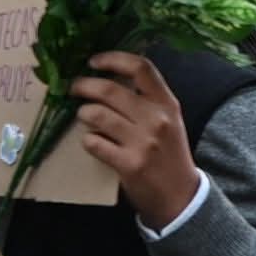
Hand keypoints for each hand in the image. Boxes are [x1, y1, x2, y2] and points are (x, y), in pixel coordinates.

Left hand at [71, 52, 199, 229]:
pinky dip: (88, 141)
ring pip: (96, 114)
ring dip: (83, 113)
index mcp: (167, 103)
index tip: (93, 61)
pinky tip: (94, 143)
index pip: (141, 68)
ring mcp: (143, 142)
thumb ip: (147, 100)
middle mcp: (157, 119)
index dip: (113, 59)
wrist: (181, 195)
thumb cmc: (170, 154)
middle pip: (109, 89)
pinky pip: (94, 143)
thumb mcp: (169, 121)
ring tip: (85, 117)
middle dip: (83, 86)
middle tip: (74, 88)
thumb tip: (108, 78)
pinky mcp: (129, 164)